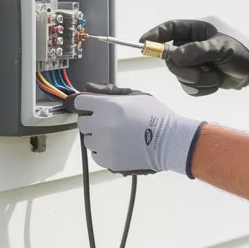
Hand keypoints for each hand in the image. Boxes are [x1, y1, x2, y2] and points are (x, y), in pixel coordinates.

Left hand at [68, 83, 206, 177]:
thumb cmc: (155, 116)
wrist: (169, 141)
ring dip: (97, 138)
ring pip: (88, 140)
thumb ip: (109, 91)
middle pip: (82, 123)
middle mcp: (100, 125)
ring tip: (117, 136)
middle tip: (110, 123)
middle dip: (93, 121)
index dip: (86, 104)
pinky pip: (96, 155)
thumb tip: (88, 87)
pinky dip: (103, 152)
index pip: (79, 102)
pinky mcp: (107, 160)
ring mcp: (103, 144)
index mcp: (106, 106)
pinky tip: (119, 147)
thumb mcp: (134, 95)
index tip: (93, 107)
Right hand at [140, 16, 248, 95]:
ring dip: (197, 80)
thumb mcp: (221, 48)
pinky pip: (189, 87)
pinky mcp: (200, 77)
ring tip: (215, 76)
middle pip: (171, 58)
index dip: (155, 35)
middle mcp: (193, 44)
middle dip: (185, 69)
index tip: (142, 43)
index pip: (170, 29)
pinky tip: (216, 83)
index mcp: (198, 29)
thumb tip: (174, 56)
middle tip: (200, 72)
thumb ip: (197, 51)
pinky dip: (202, 88)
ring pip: (180, 75)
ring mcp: (196, 62)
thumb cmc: (243, 52)